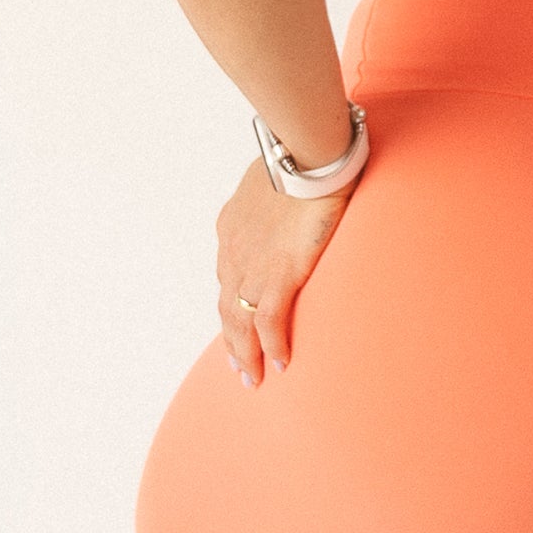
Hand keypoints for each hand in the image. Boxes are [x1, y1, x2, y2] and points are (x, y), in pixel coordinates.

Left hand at [215, 154, 349, 387]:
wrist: (308, 156)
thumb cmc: (297, 155)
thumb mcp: (273, 175)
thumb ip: (273, 193)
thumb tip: (286, 190)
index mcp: (232, 226)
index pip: (226, 275)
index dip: (231, 302)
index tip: (237, 322)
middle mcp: (234, 250)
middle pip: (225, 305)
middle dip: (231, 340)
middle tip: (237, 366)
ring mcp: (253, 265)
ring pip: (239, 320)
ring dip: (244, 352)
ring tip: (251, 377)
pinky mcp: (280, 274)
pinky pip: (268, 321)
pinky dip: (271, 345)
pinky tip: (278, 363)